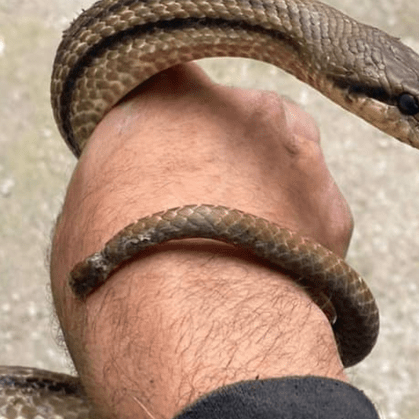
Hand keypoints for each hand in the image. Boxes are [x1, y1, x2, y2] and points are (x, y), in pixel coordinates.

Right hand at [50, 63, 353, 418]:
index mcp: (168, 95)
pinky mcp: (334, 212)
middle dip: (228, 165)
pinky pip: (314, 222)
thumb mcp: (84, 219)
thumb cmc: (118, 275)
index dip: (172, 131)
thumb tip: (134, 200)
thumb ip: (120, 185)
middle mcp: (241, 107)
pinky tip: (272, 284)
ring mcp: (298, 157)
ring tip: (240, 263)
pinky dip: (299, 247)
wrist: (191, 329)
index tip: (167, 162)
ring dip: (269, 202)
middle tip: (206, 221)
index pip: (172, 89)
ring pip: (286, 169)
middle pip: (239, 126)